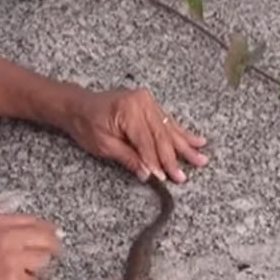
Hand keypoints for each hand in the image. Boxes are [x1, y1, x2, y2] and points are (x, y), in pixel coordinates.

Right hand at [0, 212, 61, 279]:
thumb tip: (22, 233)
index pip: (34, 221)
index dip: (47, 230)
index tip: (52, 235)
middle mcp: (5, 237)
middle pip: (47, 238)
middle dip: (52, 247)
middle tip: (54, 254)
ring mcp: (11, 259)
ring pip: (43, 261)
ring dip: (37, 269)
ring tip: (25, 274)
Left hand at [61, 87, 209, 183]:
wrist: (77, 105)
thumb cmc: (85, 124)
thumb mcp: (103, 145)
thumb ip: (128, 158)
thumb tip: (148, 173)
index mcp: (128, 110)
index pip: (147, 142)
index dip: (157, 162)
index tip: (166, 177)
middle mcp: (141, 102)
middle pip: (162, 136)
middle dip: (174, 157)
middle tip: (185, 175)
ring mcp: (147, 102)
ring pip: (169, 129)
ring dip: (186, 145)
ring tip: (202, 157)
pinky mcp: (149, 104)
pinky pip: (168, 122)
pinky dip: (181, 133)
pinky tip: (197, 140)